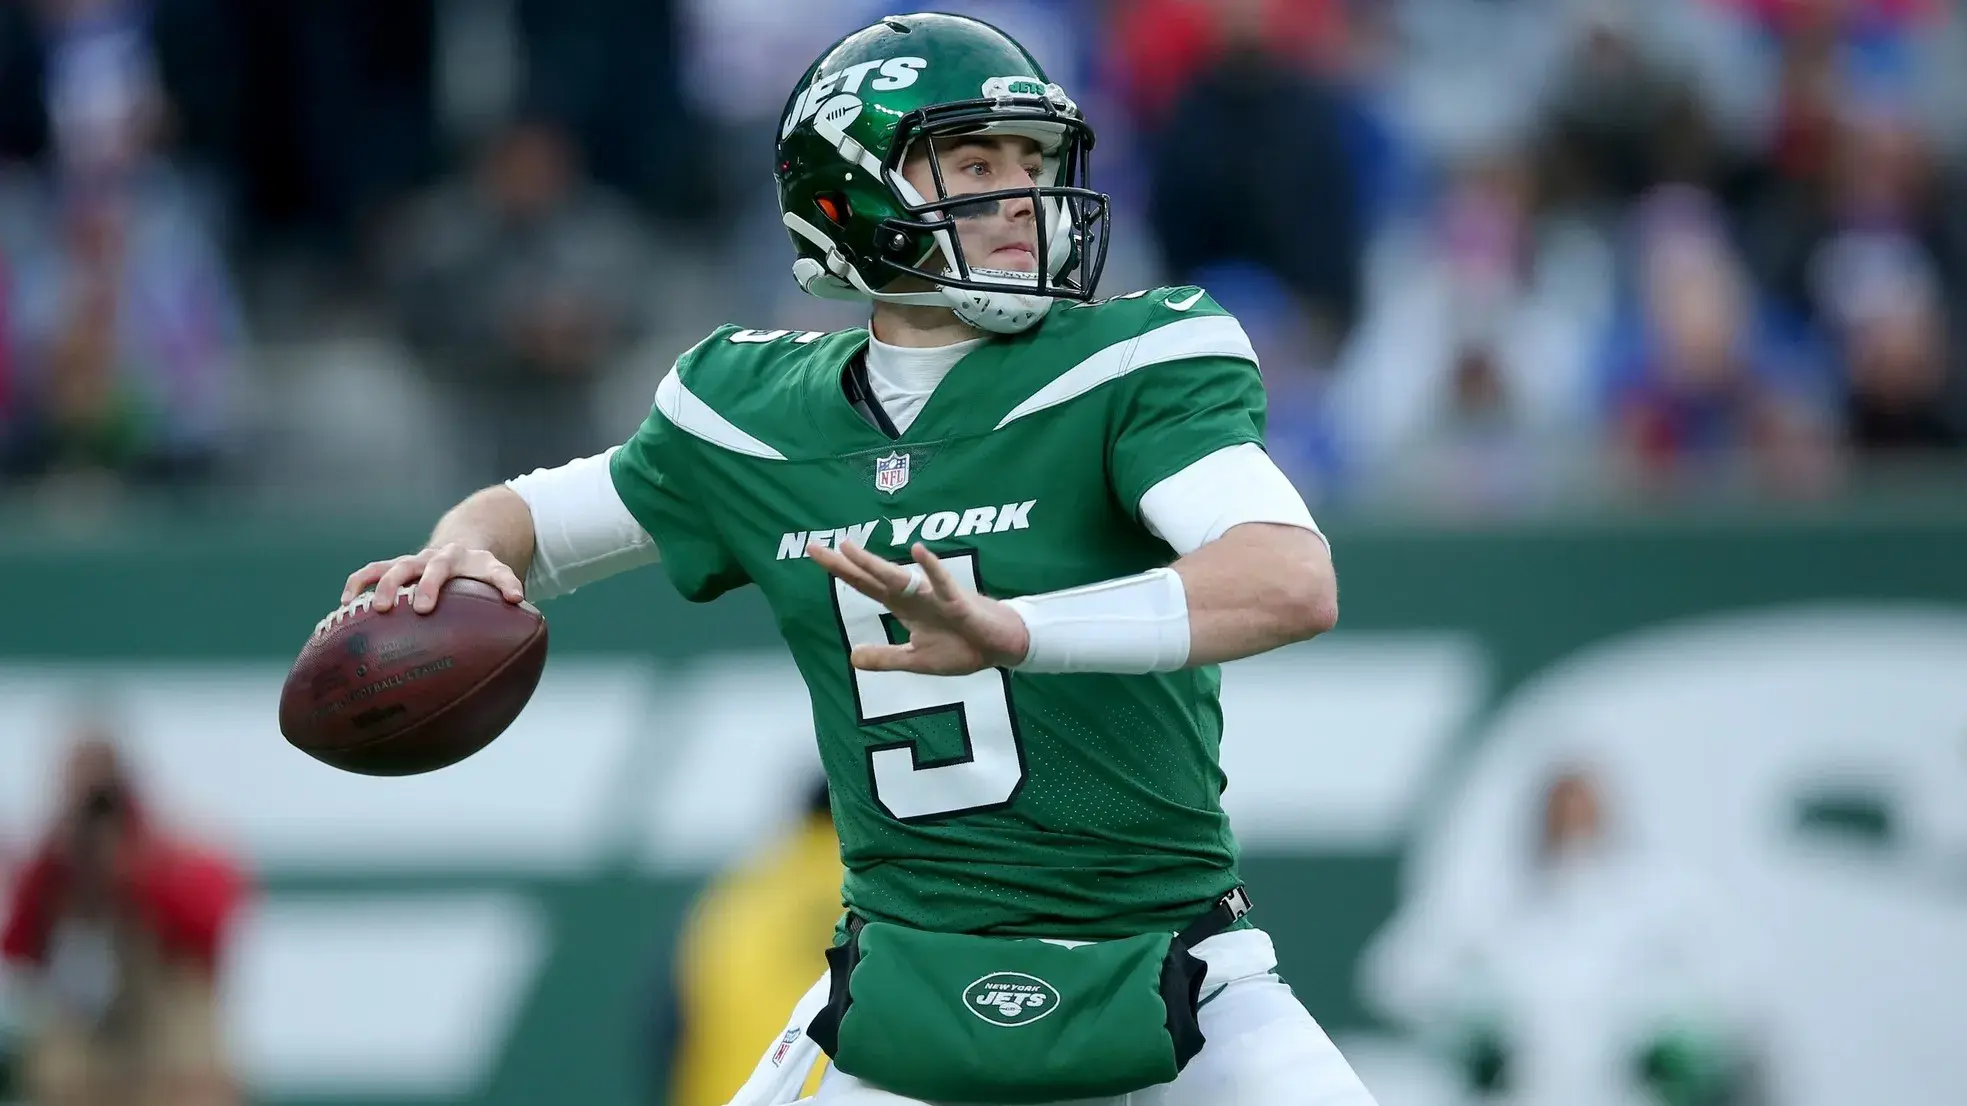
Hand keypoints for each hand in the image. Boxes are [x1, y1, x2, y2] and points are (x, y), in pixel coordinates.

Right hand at [340, 542, 525, 613]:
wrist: (457, 546)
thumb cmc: (479, 571)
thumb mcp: (497, 572)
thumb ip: (507, 584)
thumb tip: (521, 603)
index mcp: (464, 560)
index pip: (477, 569)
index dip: (493, 582)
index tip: (502, 600)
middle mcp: (434, 558)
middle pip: (426, 566)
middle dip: (422, 586)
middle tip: (417, 609)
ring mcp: (411, 562)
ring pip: (390, 567)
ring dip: (379, 585)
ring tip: (368, 608)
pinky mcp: (393, 568)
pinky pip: (369, 572)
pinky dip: (356, 584)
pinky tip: (344, 606)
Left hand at [806, 541, 1028, 675]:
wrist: (1000, 647)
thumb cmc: (962, 647)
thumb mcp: (917, 660)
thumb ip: (886, 658)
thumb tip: (852, 658)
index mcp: (903, 606)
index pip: (865, 585)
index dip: (841, 571)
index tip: (814, 552)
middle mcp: (914, 595)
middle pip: (873, 576)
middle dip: (845, 563)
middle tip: (813, 547)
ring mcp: (934, 597)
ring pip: (900, 577)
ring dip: (874, 564)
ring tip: (850, 548)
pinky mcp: (958, 603)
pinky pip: (944, 584)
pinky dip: (932, 569)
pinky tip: (919, 552)